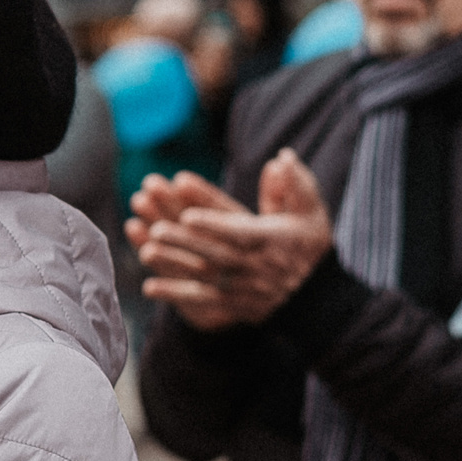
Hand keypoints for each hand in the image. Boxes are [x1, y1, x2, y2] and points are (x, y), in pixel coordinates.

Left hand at [131, 149, 332, 329]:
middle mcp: (251, 264)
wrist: (316, 297)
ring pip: (202, 274)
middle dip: (184, 242)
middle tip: (156, 229)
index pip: (237, 230)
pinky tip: (148, 287)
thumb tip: (281, 158)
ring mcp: (238, 285)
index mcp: (268, 239)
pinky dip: (174, 294)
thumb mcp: (311, 213)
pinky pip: (199, 299)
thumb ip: (296, 186)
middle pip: (213, 252)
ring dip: (173, 264)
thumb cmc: (309, 246)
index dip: (213, 224)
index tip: (188, 215)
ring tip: (145, 251)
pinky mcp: (229, 302)